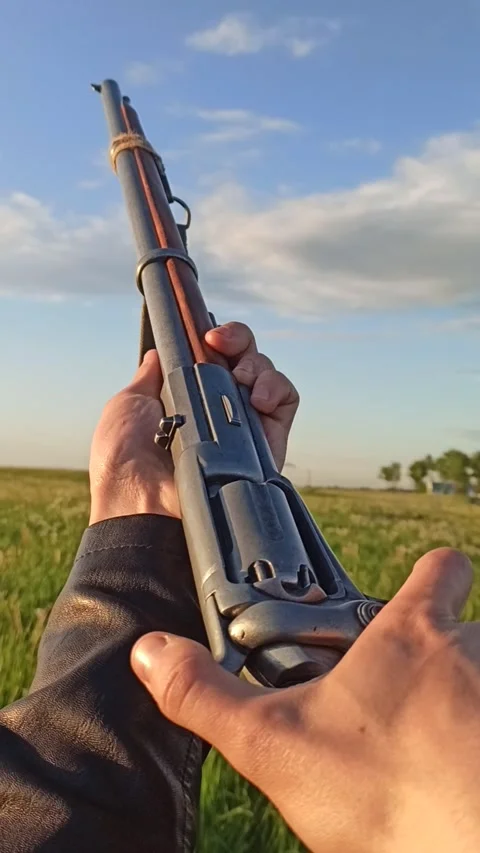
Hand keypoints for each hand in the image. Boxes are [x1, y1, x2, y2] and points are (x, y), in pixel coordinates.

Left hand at [89, 322, 297, 523]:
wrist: (144, 501)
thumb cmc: (126, 459)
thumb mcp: (127, 404)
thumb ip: (149, 376)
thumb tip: (156, 353)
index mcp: (186, 397)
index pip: (214, 356)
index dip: (217, 337)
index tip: (206, 333)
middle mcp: (218, 409)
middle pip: (244, 359)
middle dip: (238, 340)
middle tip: (220, 344)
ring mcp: (244, 425)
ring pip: (267, 376)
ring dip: (256, 365)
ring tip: (238, 379)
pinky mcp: (268, 443)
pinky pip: (286, 401)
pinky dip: (277, 388)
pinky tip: (257, 398)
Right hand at [131, 548, 479, 852]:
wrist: (464, 852)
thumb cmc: (383, 795)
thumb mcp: (271, 743)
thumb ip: (204, 693)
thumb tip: (151, 652)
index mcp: (411, 635)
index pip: (443, 568)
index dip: (434, 576)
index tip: (419, 594)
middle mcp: (471, 652)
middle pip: (470, 629)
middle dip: (448, 654)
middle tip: (410, 700)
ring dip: (467, 698)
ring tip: (431, 744)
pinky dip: (475, 735)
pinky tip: (452, 773)